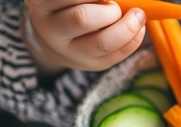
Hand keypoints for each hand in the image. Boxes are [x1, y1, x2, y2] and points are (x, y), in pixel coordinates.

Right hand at [24, 0, 145, 74]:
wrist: (58, 36)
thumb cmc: (68, 5)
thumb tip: (113, 1)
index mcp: (41, 3)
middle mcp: (50, 29)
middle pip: (82, 19)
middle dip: (109, 11)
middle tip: (115, 7)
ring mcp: (70, 52)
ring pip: (102, 43)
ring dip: (127, 28)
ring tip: (137, 16)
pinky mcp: (91, 65)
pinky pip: (117, 55)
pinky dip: (135, 40)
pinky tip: (139, 29)